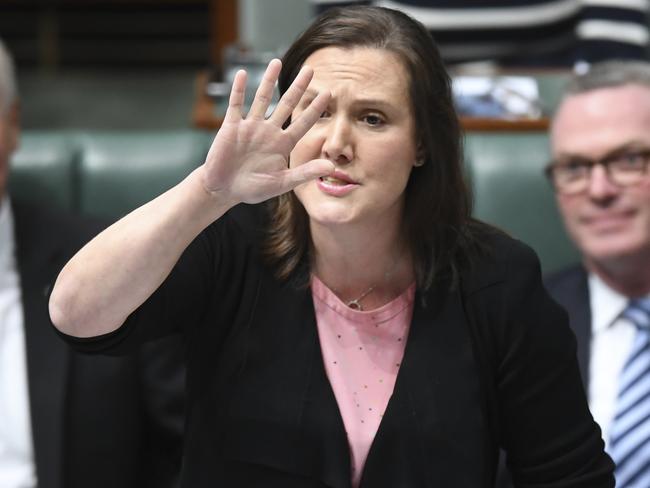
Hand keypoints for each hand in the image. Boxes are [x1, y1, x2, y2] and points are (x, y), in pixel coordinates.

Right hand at [202, 58, 333, 204]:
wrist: (223, 190)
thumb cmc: (253, 189)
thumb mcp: (282, 182)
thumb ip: (305, 172)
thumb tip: (332, 167)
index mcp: (283, 144)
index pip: (303, 122)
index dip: (315, 108)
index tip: (328, 93)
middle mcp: (268, 132)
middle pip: (286, 104)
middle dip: (298, 87)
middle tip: (310, 69)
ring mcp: (250, 127)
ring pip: (261, 98)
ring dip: (268, 80)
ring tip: (277, 62)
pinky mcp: (231, 127)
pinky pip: (236, 104)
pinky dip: (238, 90)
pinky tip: (242, 74)